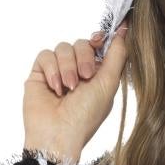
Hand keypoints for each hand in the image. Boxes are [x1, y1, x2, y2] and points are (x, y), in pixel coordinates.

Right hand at [23, 23, 128, 164]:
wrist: (58, 134)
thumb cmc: (85, 116)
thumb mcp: (108, 85)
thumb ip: (117, 56)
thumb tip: (124, 30)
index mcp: (98, 75)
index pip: (98, 46)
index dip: (99, 40)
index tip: (100, 39)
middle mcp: (78, 72)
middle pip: (81, 43)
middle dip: (84, 58)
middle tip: (85, 77)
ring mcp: (58, 72)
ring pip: (63, 47)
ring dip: (67, 67)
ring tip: (68, 88)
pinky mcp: (40, 73)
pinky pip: (46, 55)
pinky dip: (52, 69)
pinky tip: (55, 88)